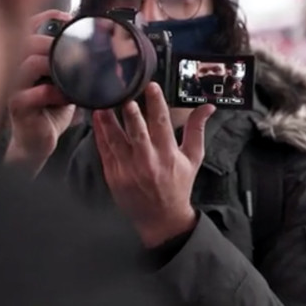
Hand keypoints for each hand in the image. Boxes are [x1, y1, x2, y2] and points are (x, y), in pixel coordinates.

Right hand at [5, 10, 75, 174]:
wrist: (37, 141)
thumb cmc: (49, 109)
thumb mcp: (63, 80)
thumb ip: (70, 63)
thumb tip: (95, 46)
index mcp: (27, 57)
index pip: (30, 27)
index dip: (48, 17)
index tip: (68, 17)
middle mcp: (16, 68)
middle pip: (29, 41)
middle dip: (53, 41)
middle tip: (73, 48)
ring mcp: (14, 87)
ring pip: (28, 64)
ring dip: (53, 64)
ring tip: (70, 70)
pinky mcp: (17, 106)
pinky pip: (30, 94)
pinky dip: (50, 92)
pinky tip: (65, 96)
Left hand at [92, 82, 215, 247]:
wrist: (162, 218)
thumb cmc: (178, 185)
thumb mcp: (193, 157)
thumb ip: (197, 129)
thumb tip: (207, 107)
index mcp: (168, 155)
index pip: (162, 124)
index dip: (157, 103)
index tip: (152, 86)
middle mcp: (148, 162)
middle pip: (137, 132)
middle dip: (131, 113)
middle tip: (125, 95)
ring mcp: (128, 170)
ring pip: (116, 140)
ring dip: (109, 121)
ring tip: (104, 104)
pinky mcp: (114, 176)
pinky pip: (105, 151)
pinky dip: (100, 134)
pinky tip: (97, 120)